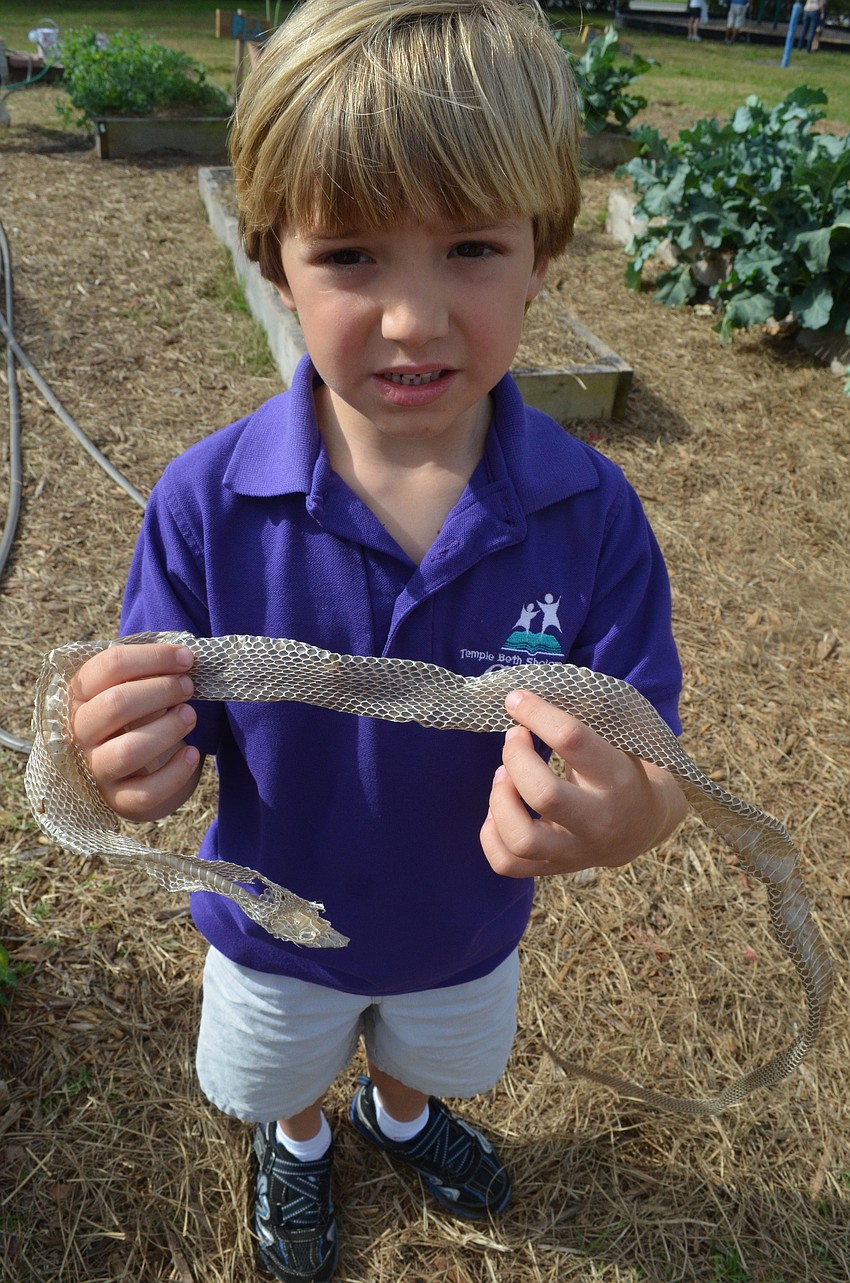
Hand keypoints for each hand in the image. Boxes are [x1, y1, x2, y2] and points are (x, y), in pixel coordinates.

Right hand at [70, 642, 202, 820]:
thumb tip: (184, 655)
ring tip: (191, 716)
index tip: (186, 658)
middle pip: (115, 704)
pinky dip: (175, 773)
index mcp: (80, 696)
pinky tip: (192, 754)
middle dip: (161, 690)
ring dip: (168, 729)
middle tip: (188, 687)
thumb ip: (150, 673)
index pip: (108, 666)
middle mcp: (79, 733)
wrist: (139, 773)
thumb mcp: (136, 691)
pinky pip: (146, 792)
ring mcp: (96, 769)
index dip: (152, 657)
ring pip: (128, 751)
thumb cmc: (139, 720)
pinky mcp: (118, 800)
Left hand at [480, 689, 685, 878]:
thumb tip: (521, 699)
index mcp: (617, 778)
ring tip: (502, 776)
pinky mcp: (554, 868)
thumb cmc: (619, 770)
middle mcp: (598, 820)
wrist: (643, 824)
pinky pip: (507, 864)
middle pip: (543, 795)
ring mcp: (575, 851)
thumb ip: (575, 724)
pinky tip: (500, 808)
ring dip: (499, 800)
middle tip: (514, 738)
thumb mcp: (613, 742)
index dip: (536, 713)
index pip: (572, 739)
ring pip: (521, 839)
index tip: (516, 700)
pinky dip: (490, 834)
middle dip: (515, 758)